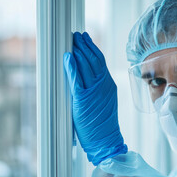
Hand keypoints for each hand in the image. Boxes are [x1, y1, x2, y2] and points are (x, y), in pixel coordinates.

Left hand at [63, 32, 126, 164]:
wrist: (106, 141)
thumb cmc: (103, 125)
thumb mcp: (105, 102)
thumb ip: (98, 89)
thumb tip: (86, 79)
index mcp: (109, 85)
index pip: (100, 62)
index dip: (93, 48)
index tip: (86, 39)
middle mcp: (103, 85)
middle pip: (94, 60)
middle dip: (84, 45)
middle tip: (76, 35)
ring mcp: (94, 92)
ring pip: (86, 66)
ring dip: (78, 51)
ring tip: (72, 41)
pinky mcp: (83, 100)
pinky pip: (76, 80)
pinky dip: (72, 67)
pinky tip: (68, 58)